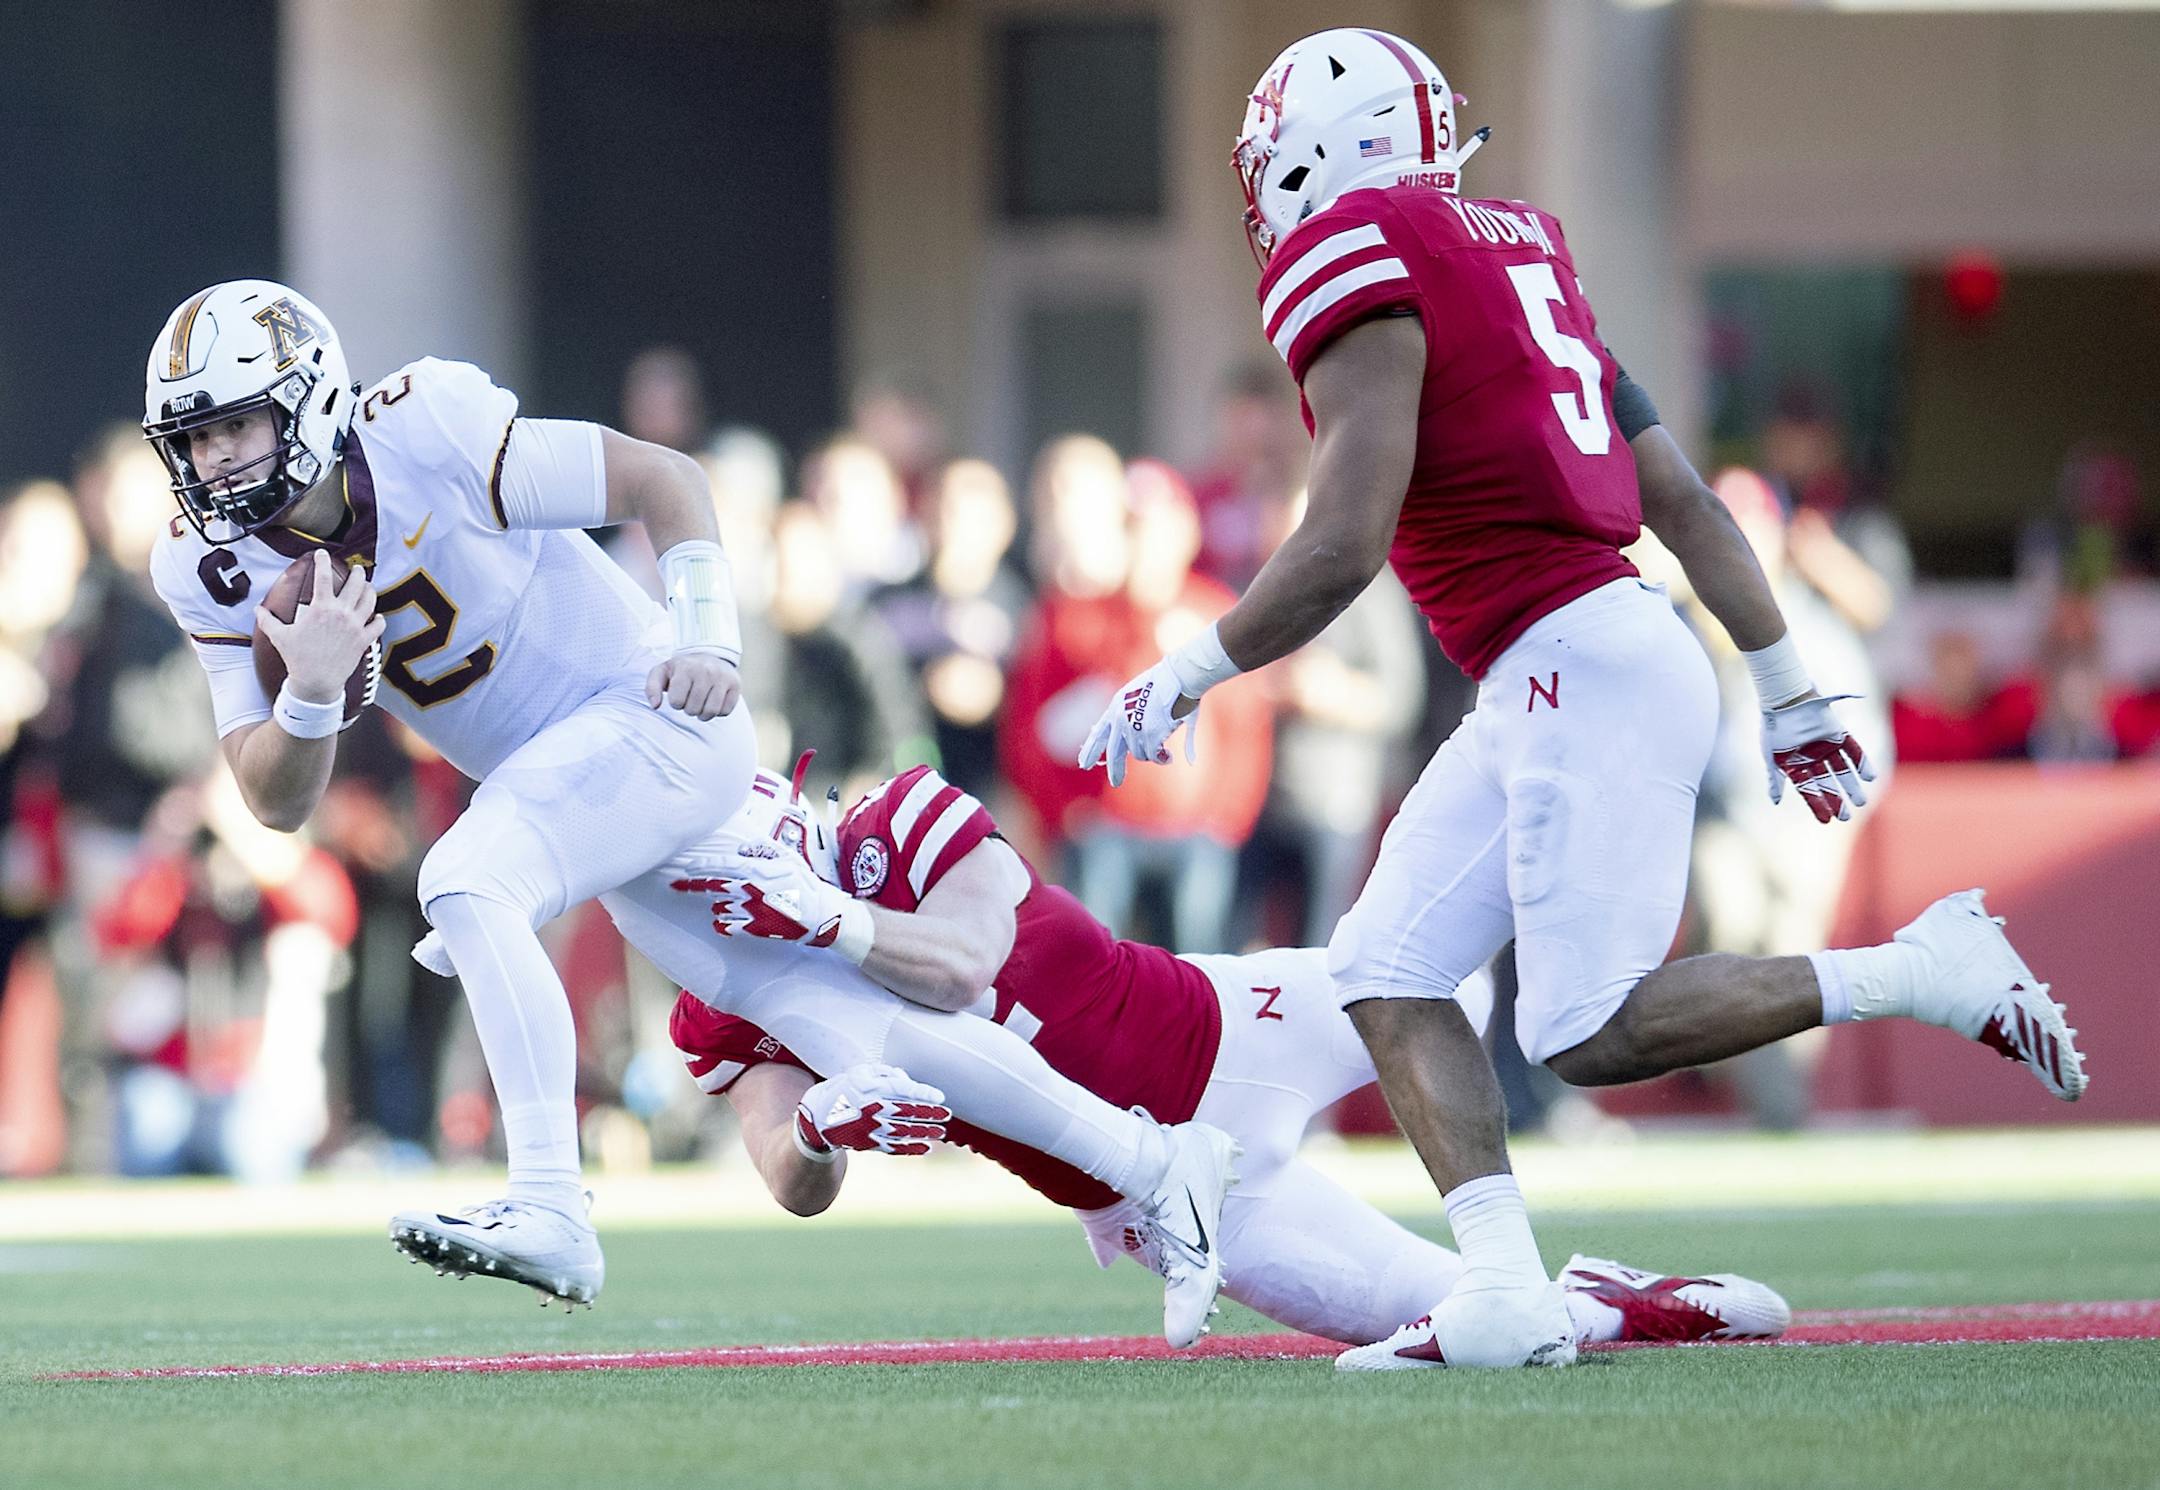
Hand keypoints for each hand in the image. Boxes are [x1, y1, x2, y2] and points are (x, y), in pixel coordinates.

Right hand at [258, 551, 381, 702]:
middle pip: (356, 584)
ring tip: (368, 586)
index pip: (323, 576)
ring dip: (370, 591)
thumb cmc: (297, 658)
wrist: (316, 681)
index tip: (322, 554)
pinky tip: (376, 616)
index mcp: (321, 608)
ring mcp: (355, 626)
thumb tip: (257, 610)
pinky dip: (378, 619)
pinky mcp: (364, 640)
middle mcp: (341, 613)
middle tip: (357, 569)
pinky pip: (378, 625)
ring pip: (370, 600)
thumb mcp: (279, 636)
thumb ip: (267, 620)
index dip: (322, 561)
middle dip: (358, 573)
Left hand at [646, 648, 740, 718]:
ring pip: (711, 712)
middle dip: (689, 708)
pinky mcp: (736, 684)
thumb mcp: (661, 673)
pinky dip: (718, 712)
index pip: (676, 702)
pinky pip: (725, 711)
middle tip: (690, 698)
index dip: (676, 702)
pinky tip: (714, 701)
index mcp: (686, 668)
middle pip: (693, 709)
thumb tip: (655, 706)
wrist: (709, 655)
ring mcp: (723, 677)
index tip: (678, 694)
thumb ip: (651, 688)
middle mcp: (706, 671)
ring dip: (703, 714)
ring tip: (700, 704)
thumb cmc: (681, 669)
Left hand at [672, 842, 870, 960]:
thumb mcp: (788, 859)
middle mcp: (751, 890)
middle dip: (691, 885)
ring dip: (715, 905)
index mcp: (758, 871)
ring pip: (719, 907)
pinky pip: (727, 927)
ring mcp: (752, 911)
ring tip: (721, 904)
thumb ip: (763, 849)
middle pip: (713, 886)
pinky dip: (721, 924)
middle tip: (675, 884)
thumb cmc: (805, 884)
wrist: (822, 916)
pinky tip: (722, 921)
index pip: (722, 866)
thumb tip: (741, 849)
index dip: (701, 866)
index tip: (685, 867)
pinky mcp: (755, 929)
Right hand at [794, 1062, 950, 1156]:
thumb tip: (906, 1080)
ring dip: (924, 1132)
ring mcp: (870, 1129)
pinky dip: (911, 1149)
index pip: (902, 1090)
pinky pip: (894, 1148)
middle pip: (907, 1112)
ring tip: (941, 1132)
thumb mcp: (858, 1073)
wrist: (815, 1121)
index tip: (940, 1097)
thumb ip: (883, 1074)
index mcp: (869, 1089)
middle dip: (929, 1114)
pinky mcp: (869, 1144)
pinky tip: (926, 1148)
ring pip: (904, 1132)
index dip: (923, 1094)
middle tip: (947, 1115)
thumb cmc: (840, 1090)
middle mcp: (872, 1110)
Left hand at [1078, 656, 1201, 786]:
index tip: (1084, 763)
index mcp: (1115, 707)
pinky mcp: (1150, 734)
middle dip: (1115, 770)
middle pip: (1114, 753)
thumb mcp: (1137, 696)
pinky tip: (1168, 757)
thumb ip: (1129, 717)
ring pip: (1140, 754)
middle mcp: (1121, 719)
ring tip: (1164, 751)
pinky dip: (1162, 758)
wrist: (1179, 675)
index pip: (1099, 733)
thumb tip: (1131, 744)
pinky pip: (1154, 756)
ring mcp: (1134, 728)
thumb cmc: (1164, 683)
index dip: (1091, 750)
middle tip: (1116, 782)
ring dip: (1152, 754)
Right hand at [1762, 693, 1875, 823]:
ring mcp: (1826, 745)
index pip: (1808, 788)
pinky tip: (1869, 778)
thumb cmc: (1774, 728)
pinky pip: (1854, 751)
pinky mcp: (1838, 734)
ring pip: (1842, 770)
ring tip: (1861, 802)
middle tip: (1847, 816)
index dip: (1817, 804)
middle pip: (1828, 782)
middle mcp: (1812, 757)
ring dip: (1852, 785)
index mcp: (1795, 764)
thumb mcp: (1771, 757)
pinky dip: (1861, 763)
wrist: (1784, 700)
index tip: (1827, 821)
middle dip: (1837, 798)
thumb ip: (1775, 780)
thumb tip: (1775, 803)